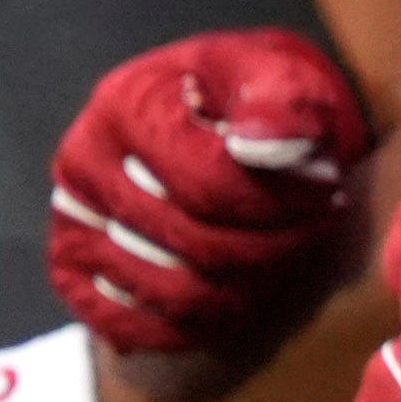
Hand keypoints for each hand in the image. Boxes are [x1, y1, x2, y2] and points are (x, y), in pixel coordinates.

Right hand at [47, 28, 375, 359]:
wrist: (235, 118)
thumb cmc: (266, 97)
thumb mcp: (287, 76)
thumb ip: (281, 105)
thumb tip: (258, 148)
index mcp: (129, 102)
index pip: (208, 184)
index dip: (281, 202)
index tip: (330, 192)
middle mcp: (83, 160)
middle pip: (191, 242)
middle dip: (273, 245)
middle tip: (318, 227)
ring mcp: (70, 218)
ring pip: (166, 290)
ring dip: (245, 287)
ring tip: (287, 254)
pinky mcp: (71, 267)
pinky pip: (124, 322)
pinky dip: (191, 325)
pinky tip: (241, 296)